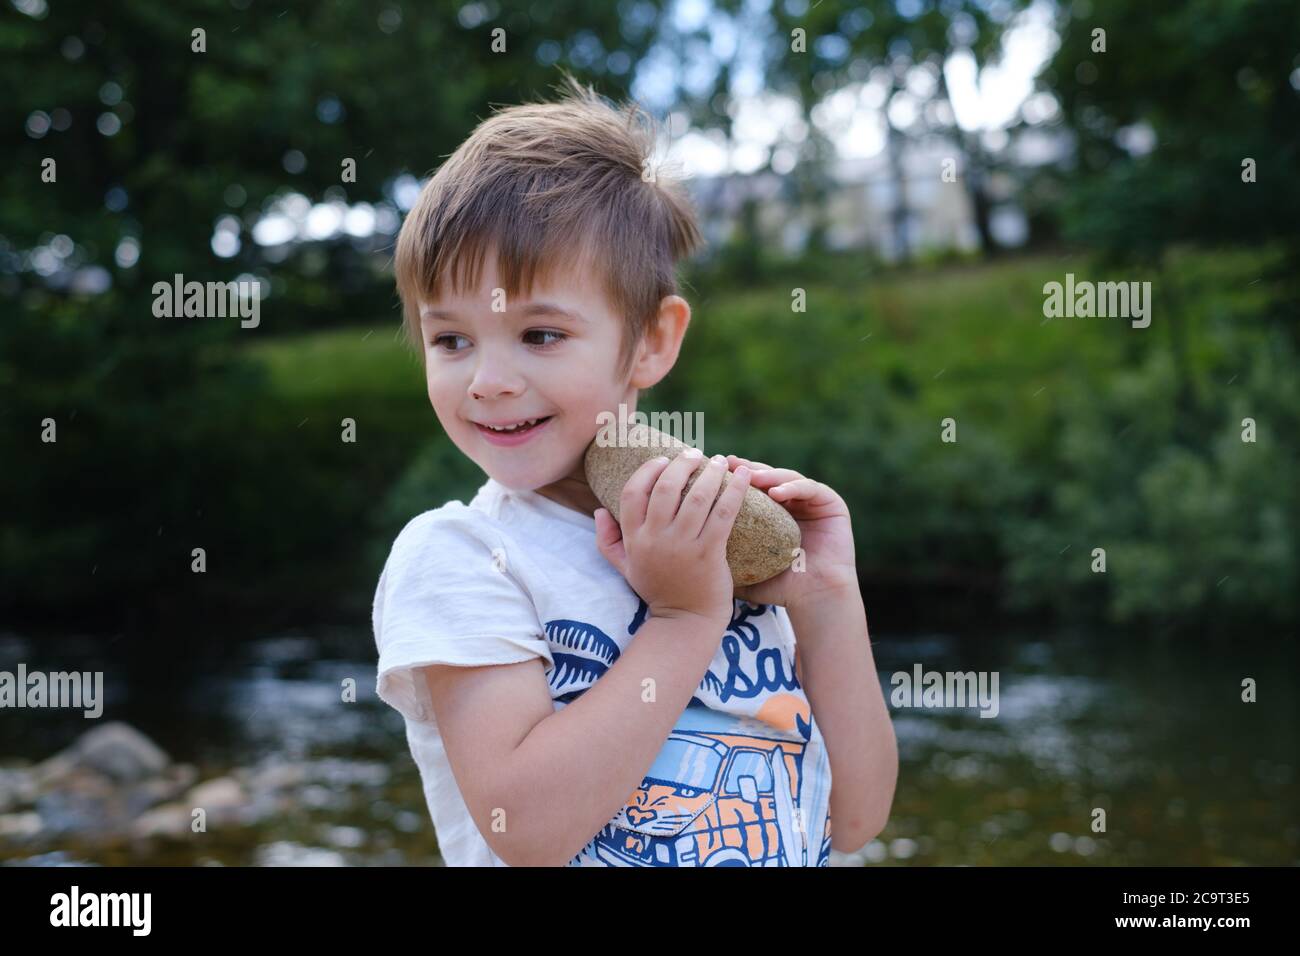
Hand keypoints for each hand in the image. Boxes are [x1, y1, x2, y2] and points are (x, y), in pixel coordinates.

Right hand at [594, 450, 750, 624]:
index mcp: (635, 539)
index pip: (633, 493)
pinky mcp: (710, 553)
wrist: (686, 620)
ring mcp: (683, 547)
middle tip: (695, 455)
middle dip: (682, 464)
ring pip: (696, 498)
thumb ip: (608, 540)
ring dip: (710, 473)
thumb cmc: (658, 589)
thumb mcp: (625, 567)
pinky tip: (742, 476)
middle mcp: (656, 540)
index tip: (663, 459)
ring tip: (719, 462)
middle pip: (665, 489)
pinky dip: (734, 491)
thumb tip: (598, 510)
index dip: (647, 470)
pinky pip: (723, 513)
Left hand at [724, 454, 857, 610]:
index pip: (751, 489)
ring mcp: (813, 502)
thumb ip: (724, 555)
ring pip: (787, 478)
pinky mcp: (832, 503)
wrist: (815, 600)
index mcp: (773, 514)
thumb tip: (686, 549)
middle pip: (768, 477)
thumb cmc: (780, 588)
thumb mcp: (747, 566)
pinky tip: (777, 493)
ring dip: (769, 475)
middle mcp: (793, 504)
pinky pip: (811, 488)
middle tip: (731, 464)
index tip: (712, 472)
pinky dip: (793, 487)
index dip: (732, 479)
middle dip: (749, 469)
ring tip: (752, 478)